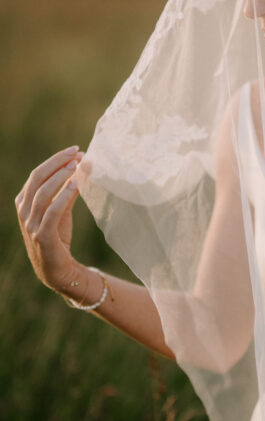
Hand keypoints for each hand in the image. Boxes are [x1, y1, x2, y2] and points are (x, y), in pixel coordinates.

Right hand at [15, 146, 83, 293]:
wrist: (58, 270)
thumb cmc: (58, 236)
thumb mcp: (62, 209)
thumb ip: (70, 189)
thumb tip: (85, 164)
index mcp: (24, 202)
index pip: (37, 174)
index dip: (55, 160)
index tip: (75, 150)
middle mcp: (24, 212)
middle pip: (37, 179)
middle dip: (58, 163)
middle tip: (77, 153)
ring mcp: (30, 225)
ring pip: (43, 193)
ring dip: (61, 176)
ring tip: (77, 165)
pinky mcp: (42, 237)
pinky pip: (51, 213)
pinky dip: (62, 197)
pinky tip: (75, 185)